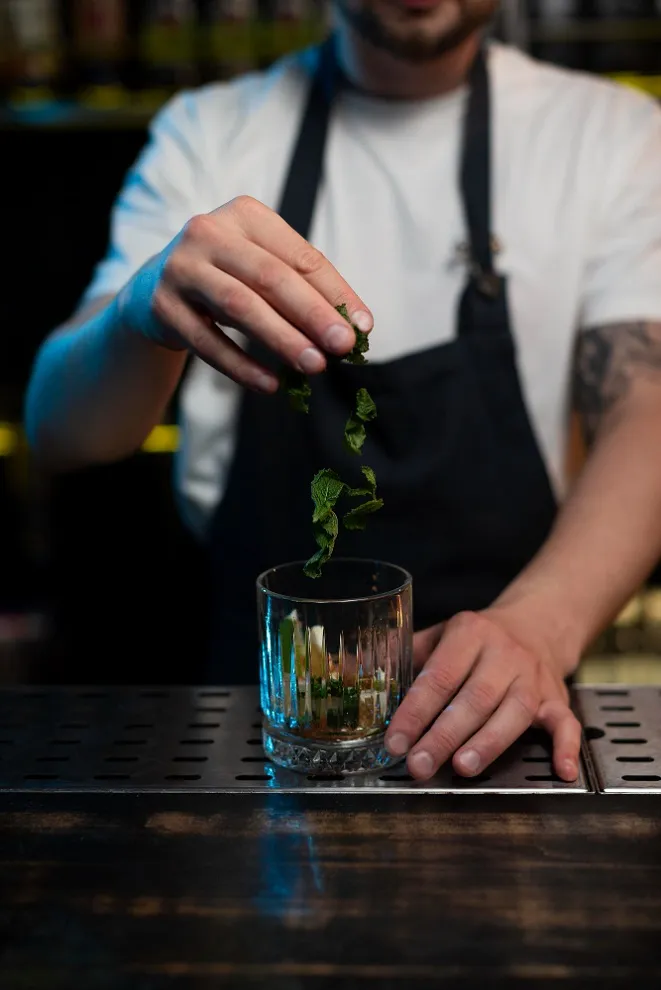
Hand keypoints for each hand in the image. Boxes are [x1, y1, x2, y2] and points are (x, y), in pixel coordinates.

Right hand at [115, 195, 371, 391]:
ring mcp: (181, 267)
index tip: (363, 327)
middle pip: (272, 278)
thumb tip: (356, 327)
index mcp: (246, 216)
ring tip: (314, 366)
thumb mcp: (262, 270)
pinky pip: (207, 341)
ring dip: (281, 339)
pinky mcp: (162, 305)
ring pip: (240, 306)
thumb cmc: (227, 278)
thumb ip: (304, 290)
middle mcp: (210, 232)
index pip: (301, 257)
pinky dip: (241, 365)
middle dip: (312, 315)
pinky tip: (270, 384)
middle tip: (343, 347)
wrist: (154, 289)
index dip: (335, 293)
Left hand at [385, 608, 581, 781]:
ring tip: (464, 767)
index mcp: (469, 633)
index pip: (439, 676)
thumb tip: (353, 673)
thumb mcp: (439, 635)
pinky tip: (560, 772)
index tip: (396, 740)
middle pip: (474, 698)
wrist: (537, 624)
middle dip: (445, 734)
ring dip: (490, 742)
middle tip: (419, 764)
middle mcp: (504, 654)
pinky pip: (566, 723)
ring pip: (514, 711)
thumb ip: (403, 656)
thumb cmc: (477, 639)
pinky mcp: (558, 697)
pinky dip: (566, 747)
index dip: (415, 711)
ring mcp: (534, 677)